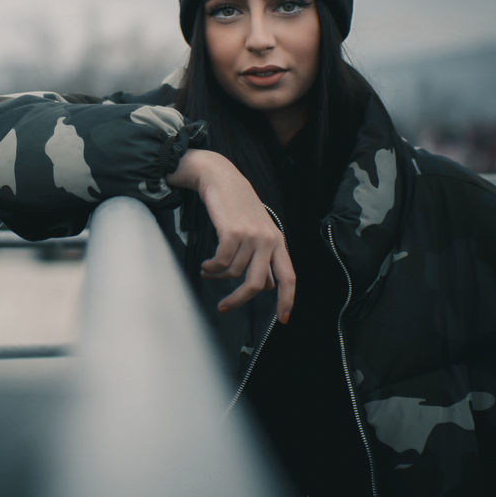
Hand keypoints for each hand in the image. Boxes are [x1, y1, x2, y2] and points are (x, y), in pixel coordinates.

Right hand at [167, 149, 295, 322]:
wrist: (219, 177)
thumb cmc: (237, 205)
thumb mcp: (257, 229)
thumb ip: (264, 255)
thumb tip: (266, 286)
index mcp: (278, 241)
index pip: (289, 276)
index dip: (287, 300)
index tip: (282, 319)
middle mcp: (268, 240)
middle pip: (258, 284)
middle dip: (240, 299)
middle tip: (224, 307)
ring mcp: (251, 236)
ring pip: (233, 272)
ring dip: (217, 275)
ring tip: (209, 269)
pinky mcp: (232, 232)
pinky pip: (221, 263)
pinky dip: (211, 267)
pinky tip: (206, 265)